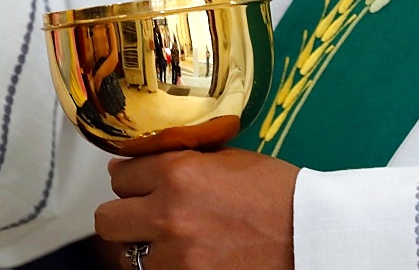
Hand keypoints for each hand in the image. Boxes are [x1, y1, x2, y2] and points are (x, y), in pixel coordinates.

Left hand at [96, 148, 298, 268]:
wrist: (311, 234)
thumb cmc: (278, 194)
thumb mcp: (227, 159)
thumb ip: (182, 160)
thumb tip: (141, 165)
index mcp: (178, 174)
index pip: (121, 176)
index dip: (131, 179)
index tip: (137, 183)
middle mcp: (169, 215)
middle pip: (108, 220)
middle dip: (123, 215)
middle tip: (142, 214)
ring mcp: (177, 258)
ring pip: (127, 256)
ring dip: (144, 247)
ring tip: (171, 241)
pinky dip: (165, 267)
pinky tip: (185, 257)